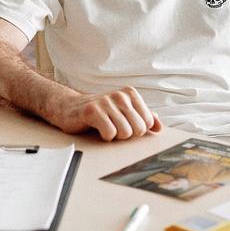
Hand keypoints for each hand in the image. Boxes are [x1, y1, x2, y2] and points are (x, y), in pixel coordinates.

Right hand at [46, 86, 163, 140]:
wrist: (70, 108)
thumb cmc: (99, 112)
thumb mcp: (123, 112)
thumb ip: (143, 117)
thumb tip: (159, 127)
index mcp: (130, 94)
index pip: (148, 123)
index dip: (136, 130)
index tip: (124, 124)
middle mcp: (120, 95)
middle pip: (138, 129)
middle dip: (127, 134)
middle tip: (114, 127)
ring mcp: (106, 102)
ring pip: (125, 133)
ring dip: (115, 136)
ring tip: (106, 127)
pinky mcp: (93, 111)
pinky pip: (109, 133)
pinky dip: (105, 136)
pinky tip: (98, 128)